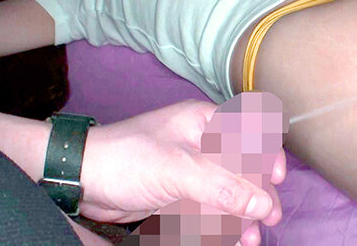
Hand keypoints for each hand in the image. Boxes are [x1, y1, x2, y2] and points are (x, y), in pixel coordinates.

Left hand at [78, 99, 285, 231]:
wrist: (79, 179)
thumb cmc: (126, 158)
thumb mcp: (178, 169)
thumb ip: (223, 186)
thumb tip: (264, 204)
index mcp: (204, 122)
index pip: (250, 131)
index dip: (268, 153)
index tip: (277, 180)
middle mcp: (200, 142)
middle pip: (241, 168)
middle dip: (255, 196)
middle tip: (268, 221)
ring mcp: (188, 169)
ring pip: (225, 192)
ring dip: (239, 216)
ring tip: (247, 240)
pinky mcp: (176, 193)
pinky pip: (206, 208)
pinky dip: (216, 224)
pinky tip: (224, 238)